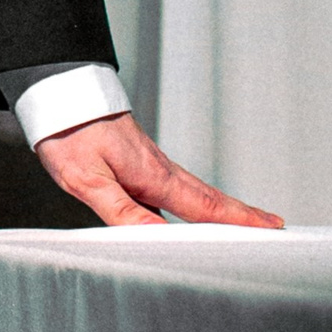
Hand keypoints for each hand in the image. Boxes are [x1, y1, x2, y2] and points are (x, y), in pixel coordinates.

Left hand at [34, 112, 283, 227]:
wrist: (57, 91)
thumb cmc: (69, 130)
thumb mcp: (88, 178)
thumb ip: (122, 210)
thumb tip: (156, 240)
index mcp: (153, 176)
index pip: (204, 206)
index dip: (239, 220)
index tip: (271, 229)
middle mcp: (158, 170)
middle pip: (209, 198)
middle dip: (242, 214)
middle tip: (275, 226)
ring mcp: (149, 165)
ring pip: (193, 193)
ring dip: (221, 210)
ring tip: (244, 224)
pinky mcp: (136, 163)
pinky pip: (174, 191)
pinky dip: (193, 205)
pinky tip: (190, 217)